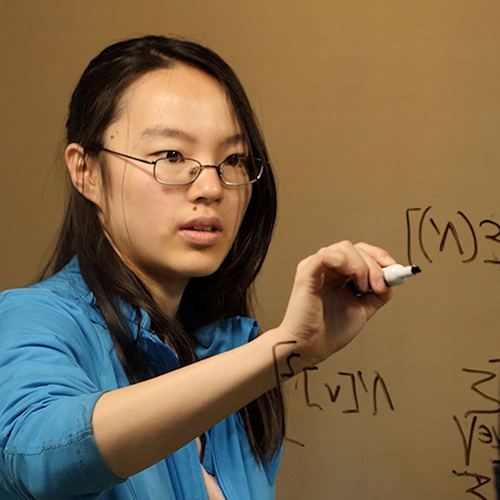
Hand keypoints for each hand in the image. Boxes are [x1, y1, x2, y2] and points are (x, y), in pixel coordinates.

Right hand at [278, 241, 395, 367]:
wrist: (311, 347)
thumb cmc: (329, 331)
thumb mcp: (362, 309)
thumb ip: (377, 294)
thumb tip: (392, 280)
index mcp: (339, 275)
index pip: (362, 253)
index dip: (380, 258)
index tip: (395, 272)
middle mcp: (328, 269)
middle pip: (356, 248)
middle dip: (375, 265)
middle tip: (380, 286)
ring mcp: (316, 269)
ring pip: (344, 248)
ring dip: (361, 266)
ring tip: (362, 288)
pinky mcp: (306, 274)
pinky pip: (324, 256)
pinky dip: (342, 260)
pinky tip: (349, 275)